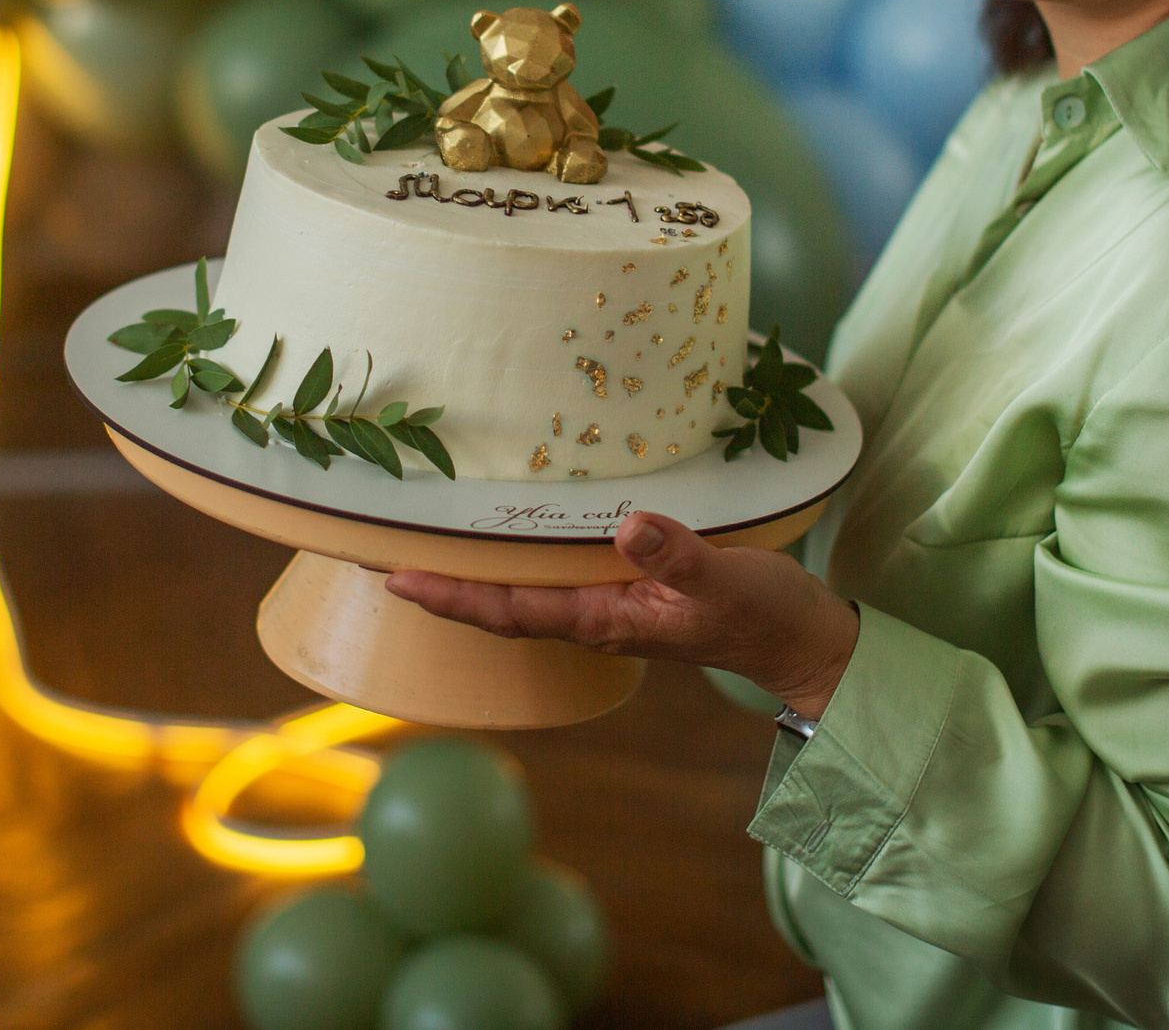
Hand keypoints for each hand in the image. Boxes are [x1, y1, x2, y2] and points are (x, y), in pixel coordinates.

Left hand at [384, 512, 860, 719]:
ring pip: (518, 593)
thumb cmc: (762, 613)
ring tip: (412, 545)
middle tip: (372, 553)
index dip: (452, 596)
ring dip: (465, 574)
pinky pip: (549, 579)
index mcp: (604, 618)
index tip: (397, 578)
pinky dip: (509, 562)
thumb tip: (630, 528)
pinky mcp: (622, 590)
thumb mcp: (724, 579)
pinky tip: (493, 540)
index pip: (510, 611)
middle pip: (496, 604)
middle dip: (436, 584)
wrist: (797, 640)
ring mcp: (605, 606)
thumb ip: (678, 557)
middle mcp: (592, 616)